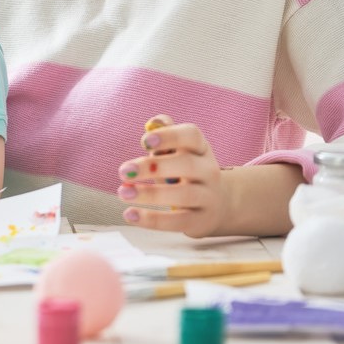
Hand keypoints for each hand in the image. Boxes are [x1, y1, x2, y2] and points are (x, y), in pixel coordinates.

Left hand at [117, 115, 226, 237]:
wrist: (220, 204)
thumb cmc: (188, 173)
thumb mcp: (181, 152)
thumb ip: (166, 136)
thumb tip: (154, 121)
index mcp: (201, 149)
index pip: (191, 136)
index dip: (169, 136)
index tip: (144, 141)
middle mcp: (209, 171)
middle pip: (187, 165)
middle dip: (153, 167)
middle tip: (124, 171)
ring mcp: (208, 197)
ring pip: (184, 194)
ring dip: (150, 194)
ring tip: (123, 192)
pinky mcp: (201, 221)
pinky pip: (179, 221)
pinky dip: (152, 220)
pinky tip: (130, 215)